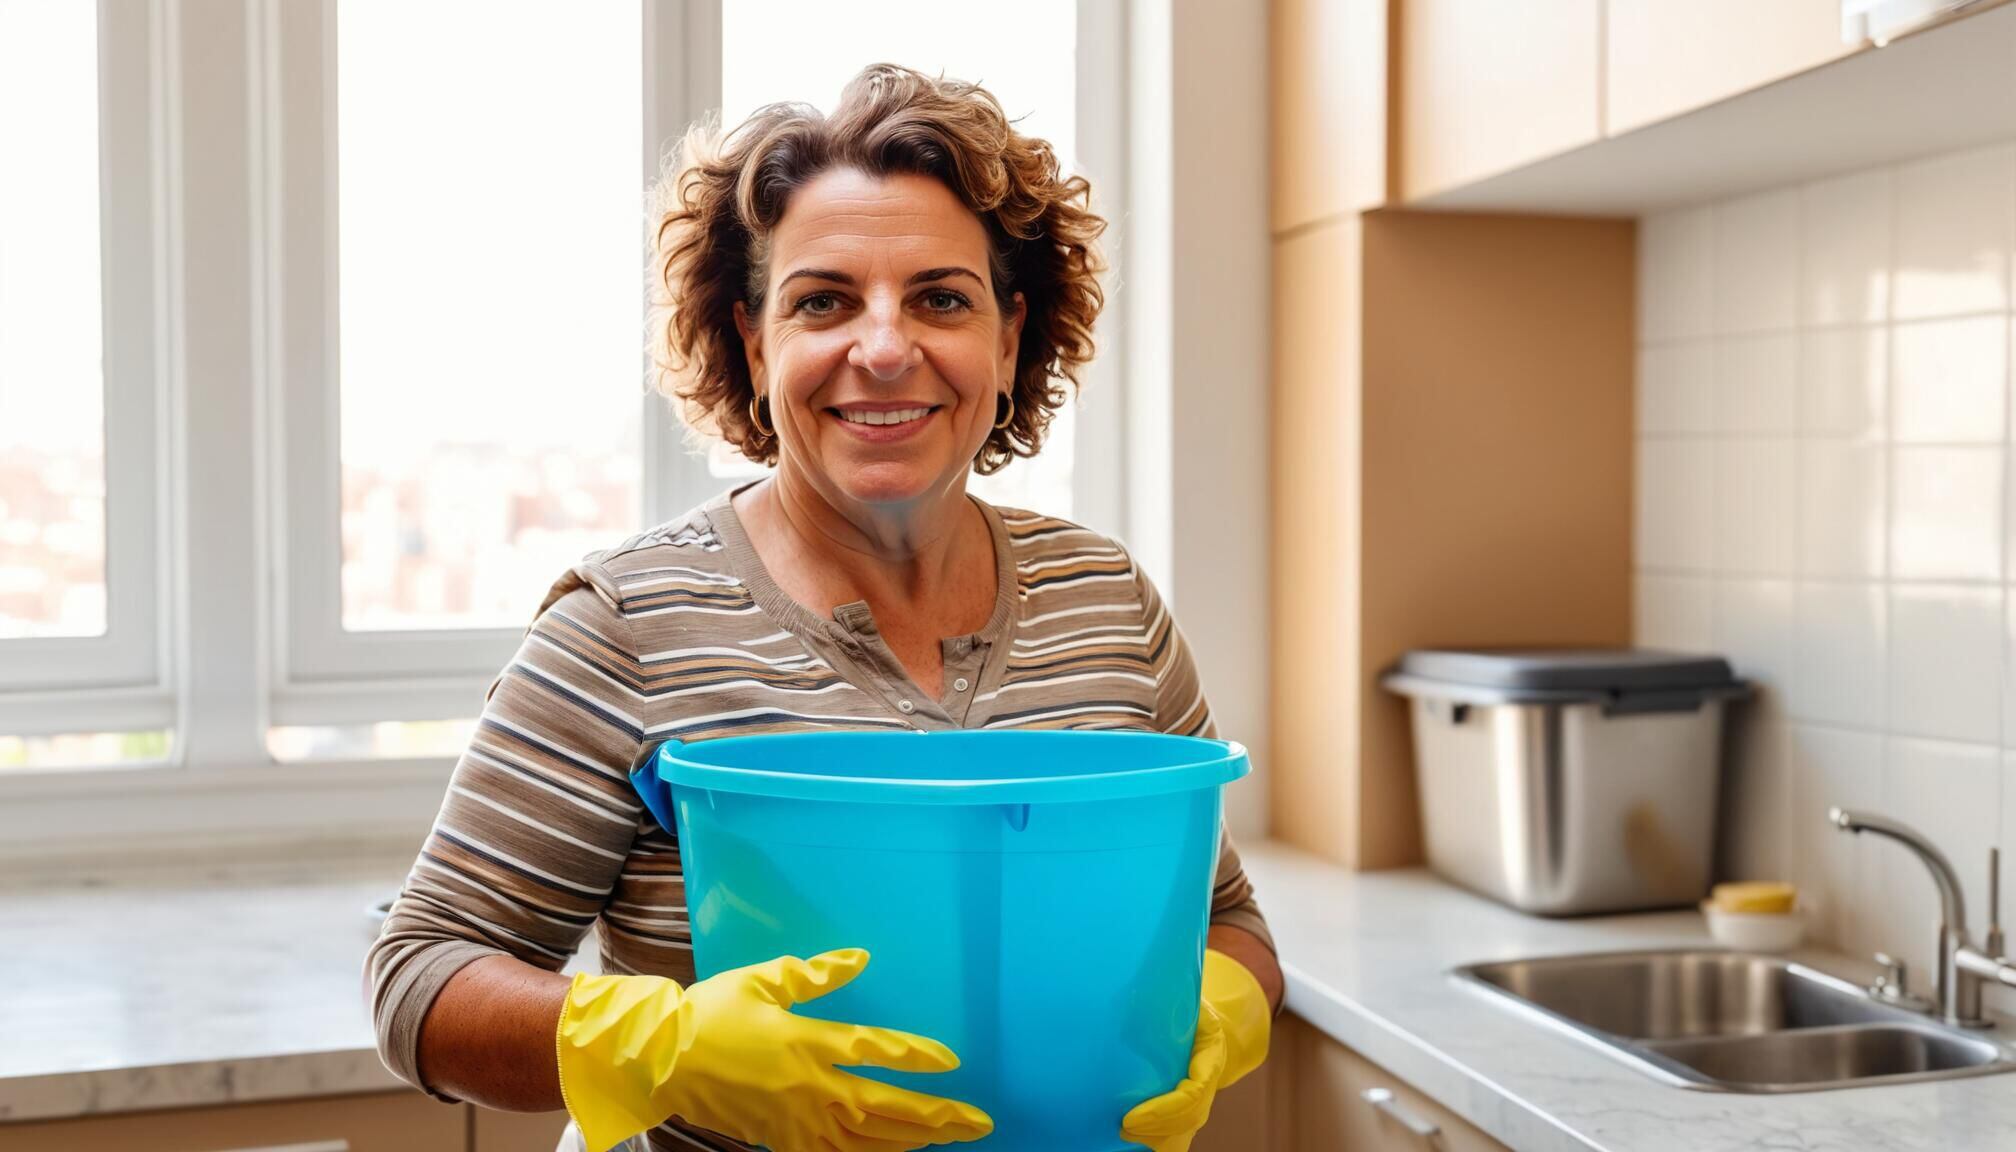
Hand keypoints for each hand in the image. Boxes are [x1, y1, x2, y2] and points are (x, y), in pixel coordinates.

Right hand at [557, 948, 992, 1151]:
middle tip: (977, 1120)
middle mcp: (806, 1087)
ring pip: (865, 1139)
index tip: (952, 1061)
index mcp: (803, 1042)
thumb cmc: (711, 1011)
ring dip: (912, 1139)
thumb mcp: (762, 979)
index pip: (873, 1051)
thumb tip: (860, 958)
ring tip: (950, 1137)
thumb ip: (815, 973)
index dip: (915, 1056)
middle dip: (934, 1115)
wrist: (660, 1059)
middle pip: (882, 1108)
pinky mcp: (780, 1140)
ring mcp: (794, 1120)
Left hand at [1119, 949, 1270, 1151]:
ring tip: (1121, 1137)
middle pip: (1190, 1117)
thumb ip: (1164, 995)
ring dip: (1156, 1140)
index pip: (1195, 1091)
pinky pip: (1176, 1133)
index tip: (1132, 1117)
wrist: (1200, 1016)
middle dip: (1157, 1129)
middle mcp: (1206, 1079)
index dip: (1166, 1109)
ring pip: (1184, 1130)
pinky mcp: (1184, 1106)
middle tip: (1121, 1127)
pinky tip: (1129, 1143)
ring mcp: (1198, 1097)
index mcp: (1210, 1052)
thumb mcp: (1182, 994)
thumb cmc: (1185, 1002)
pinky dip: (1157, 1143)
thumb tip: (1133, 982)